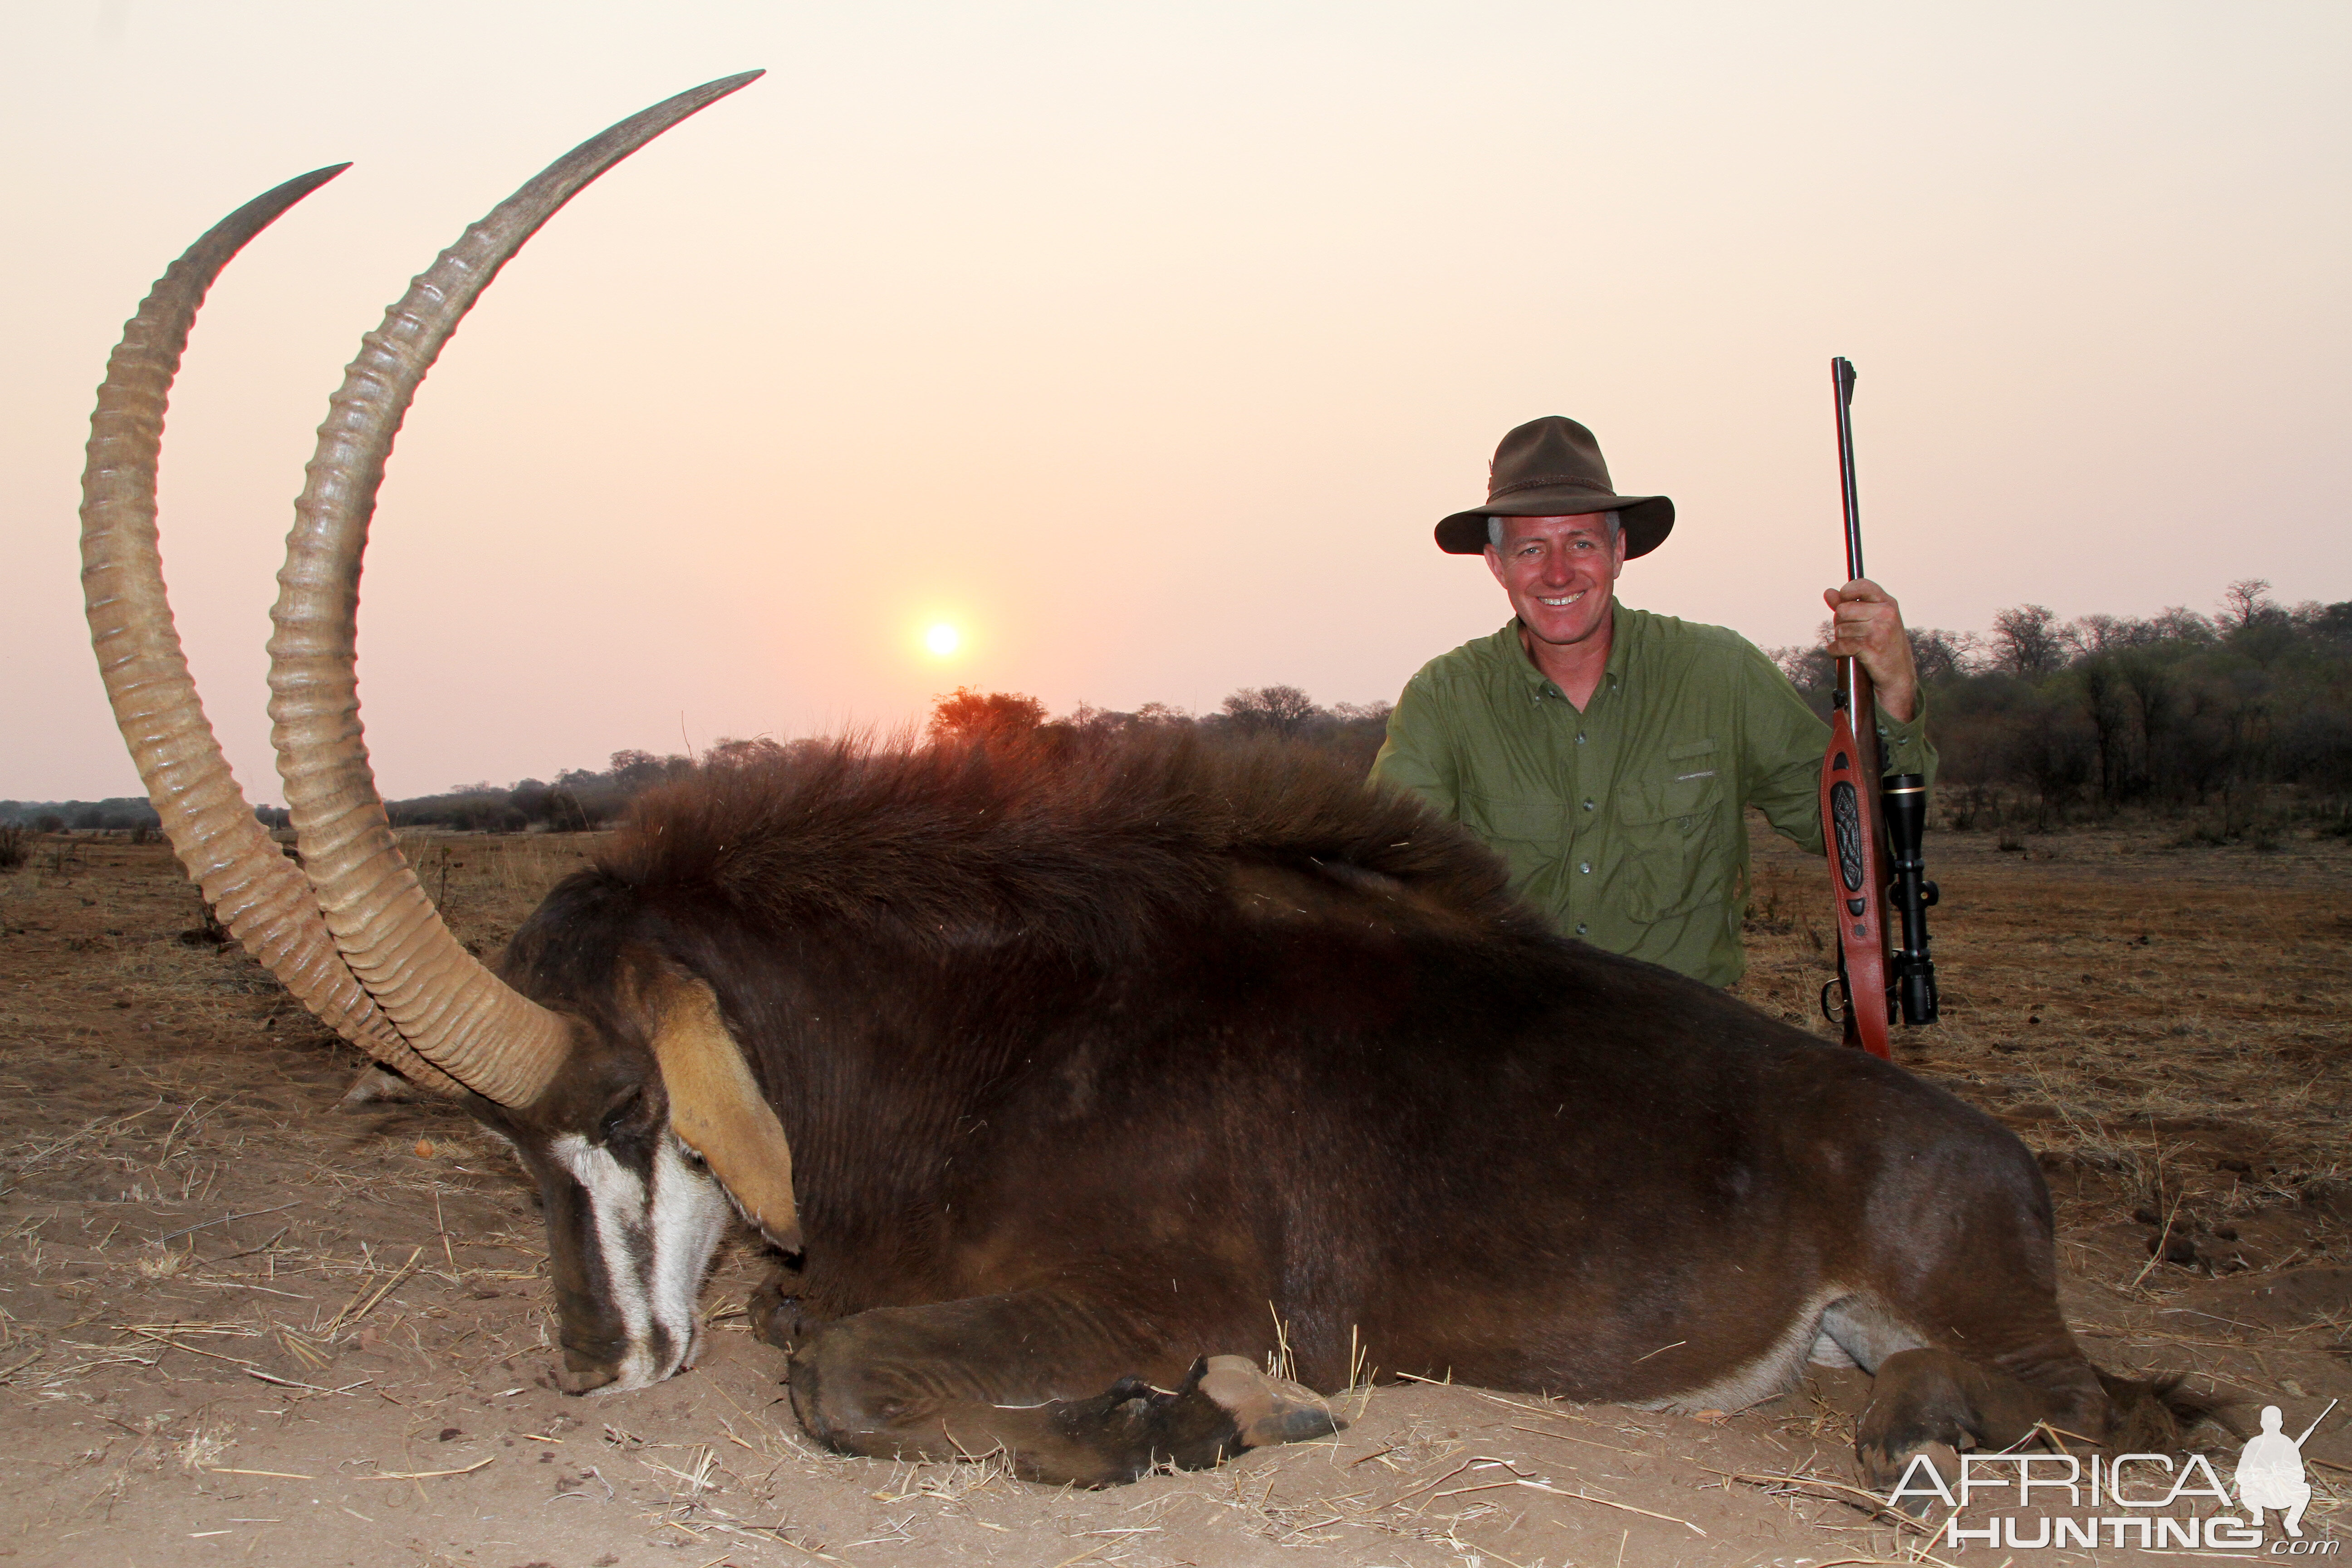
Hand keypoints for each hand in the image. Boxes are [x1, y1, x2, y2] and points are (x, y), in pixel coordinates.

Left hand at [1822, 579, 1917, 721]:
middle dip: (1841, 623)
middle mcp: (1885, 613)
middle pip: (1843, 609)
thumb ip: (1849, 605)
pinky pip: (1840, 645)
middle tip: (1852, 634)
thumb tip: (1828, 592)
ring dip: (1841, 640)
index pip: (1861, 585)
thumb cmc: (1883, 647)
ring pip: (1840, 629)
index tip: (1845, 602)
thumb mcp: (1872, 621)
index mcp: (1888, 603)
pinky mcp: (1871, 646)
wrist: (1898, 676)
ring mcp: (1879, 629)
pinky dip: (1836, 651)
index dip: (1847, 593)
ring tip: (1853, 646)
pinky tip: (1843, 654)